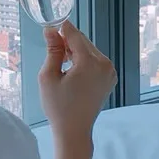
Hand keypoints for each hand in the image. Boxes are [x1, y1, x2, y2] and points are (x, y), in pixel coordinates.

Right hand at [38, 20, 115, 158]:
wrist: (74, 131)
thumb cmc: (58, 106)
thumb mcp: (48, 76)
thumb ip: (52, 50)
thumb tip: (50, 30)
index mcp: (90, 63)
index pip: (75, 36)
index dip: (62, 29)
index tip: (50, 27)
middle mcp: (104, 64)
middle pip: (83, 41)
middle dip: (68, 42)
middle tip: (52, 49)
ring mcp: (110, 71)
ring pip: (89, 50)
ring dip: (75, 51)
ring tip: (61, 64)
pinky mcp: (110, 78)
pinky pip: (95, 60)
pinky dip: (84, 60)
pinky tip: (72, 71)